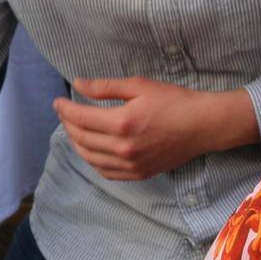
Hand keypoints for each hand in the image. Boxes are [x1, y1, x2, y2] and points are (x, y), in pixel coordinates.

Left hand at [55, 78, 249, 180]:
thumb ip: (105, 87)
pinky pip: (106, 172)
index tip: (57, 102)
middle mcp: (124, 148)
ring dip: (77, 144)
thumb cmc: (174, 100)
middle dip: (68, 125)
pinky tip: (90, 150)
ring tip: (73, 130)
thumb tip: (78, 85)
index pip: (81, 118)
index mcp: (122, 123)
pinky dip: (93, 161)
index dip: (65, 110)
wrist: (203, 125)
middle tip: (64, 113)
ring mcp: (131, 164)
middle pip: (82, 139)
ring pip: (91, 158)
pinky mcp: (139, 173)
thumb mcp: (139, 86)